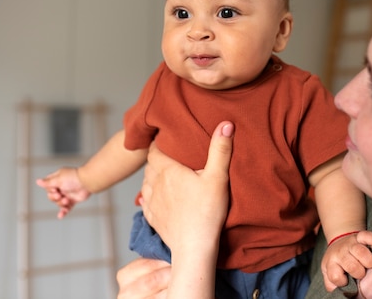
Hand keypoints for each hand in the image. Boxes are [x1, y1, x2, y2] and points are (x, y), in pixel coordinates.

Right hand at [35, 167, 90, 218]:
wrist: (87, 182)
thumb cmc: (74, 178)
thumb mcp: (59, 179)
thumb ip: (48, 183)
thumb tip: (37, 181)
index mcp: (57, 180)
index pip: (48, 186)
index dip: (49, 189)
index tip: (54, 188)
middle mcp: (62, 187)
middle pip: (51, 196)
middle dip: (54, 197)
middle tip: (60, 195)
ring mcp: (67, 194)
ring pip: (58, 203)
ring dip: (61, 203)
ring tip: (66, 200)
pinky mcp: (73, 200)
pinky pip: (66, 208)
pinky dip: (63, 212)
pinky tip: (60, 216)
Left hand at [122, 121, 233, 298]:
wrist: (194, 248)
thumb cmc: (207, 212)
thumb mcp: (217, 177)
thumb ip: (220, 149)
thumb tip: (226, 123)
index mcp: (167, 170)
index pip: (154, 150)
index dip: (160, 144)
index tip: (169, 140)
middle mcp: (154, 184)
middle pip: (150, 165)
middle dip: (159, 159)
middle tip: (173, 156)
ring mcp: (151, 203)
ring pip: (146, 183)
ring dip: (154, 178)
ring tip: (167, 176)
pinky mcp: (152, 218)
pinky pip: (145, 201)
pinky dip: (151, 196)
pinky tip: (161, 197)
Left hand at [321, 230, 371, 291]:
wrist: (339, 242)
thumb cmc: (337, 262)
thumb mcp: (329, 272)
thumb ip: (332, 283)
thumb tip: (339, 293)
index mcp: (331, 263)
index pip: (335, 276)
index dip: (342, 281)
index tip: (346, 280)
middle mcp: (340, 252)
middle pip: (351, 266)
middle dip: (359, 273)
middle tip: (361, 273)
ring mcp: (350, 243)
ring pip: (360, 252)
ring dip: (368, 261)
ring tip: (369, 264)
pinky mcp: (359, 236)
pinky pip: (367, 235)